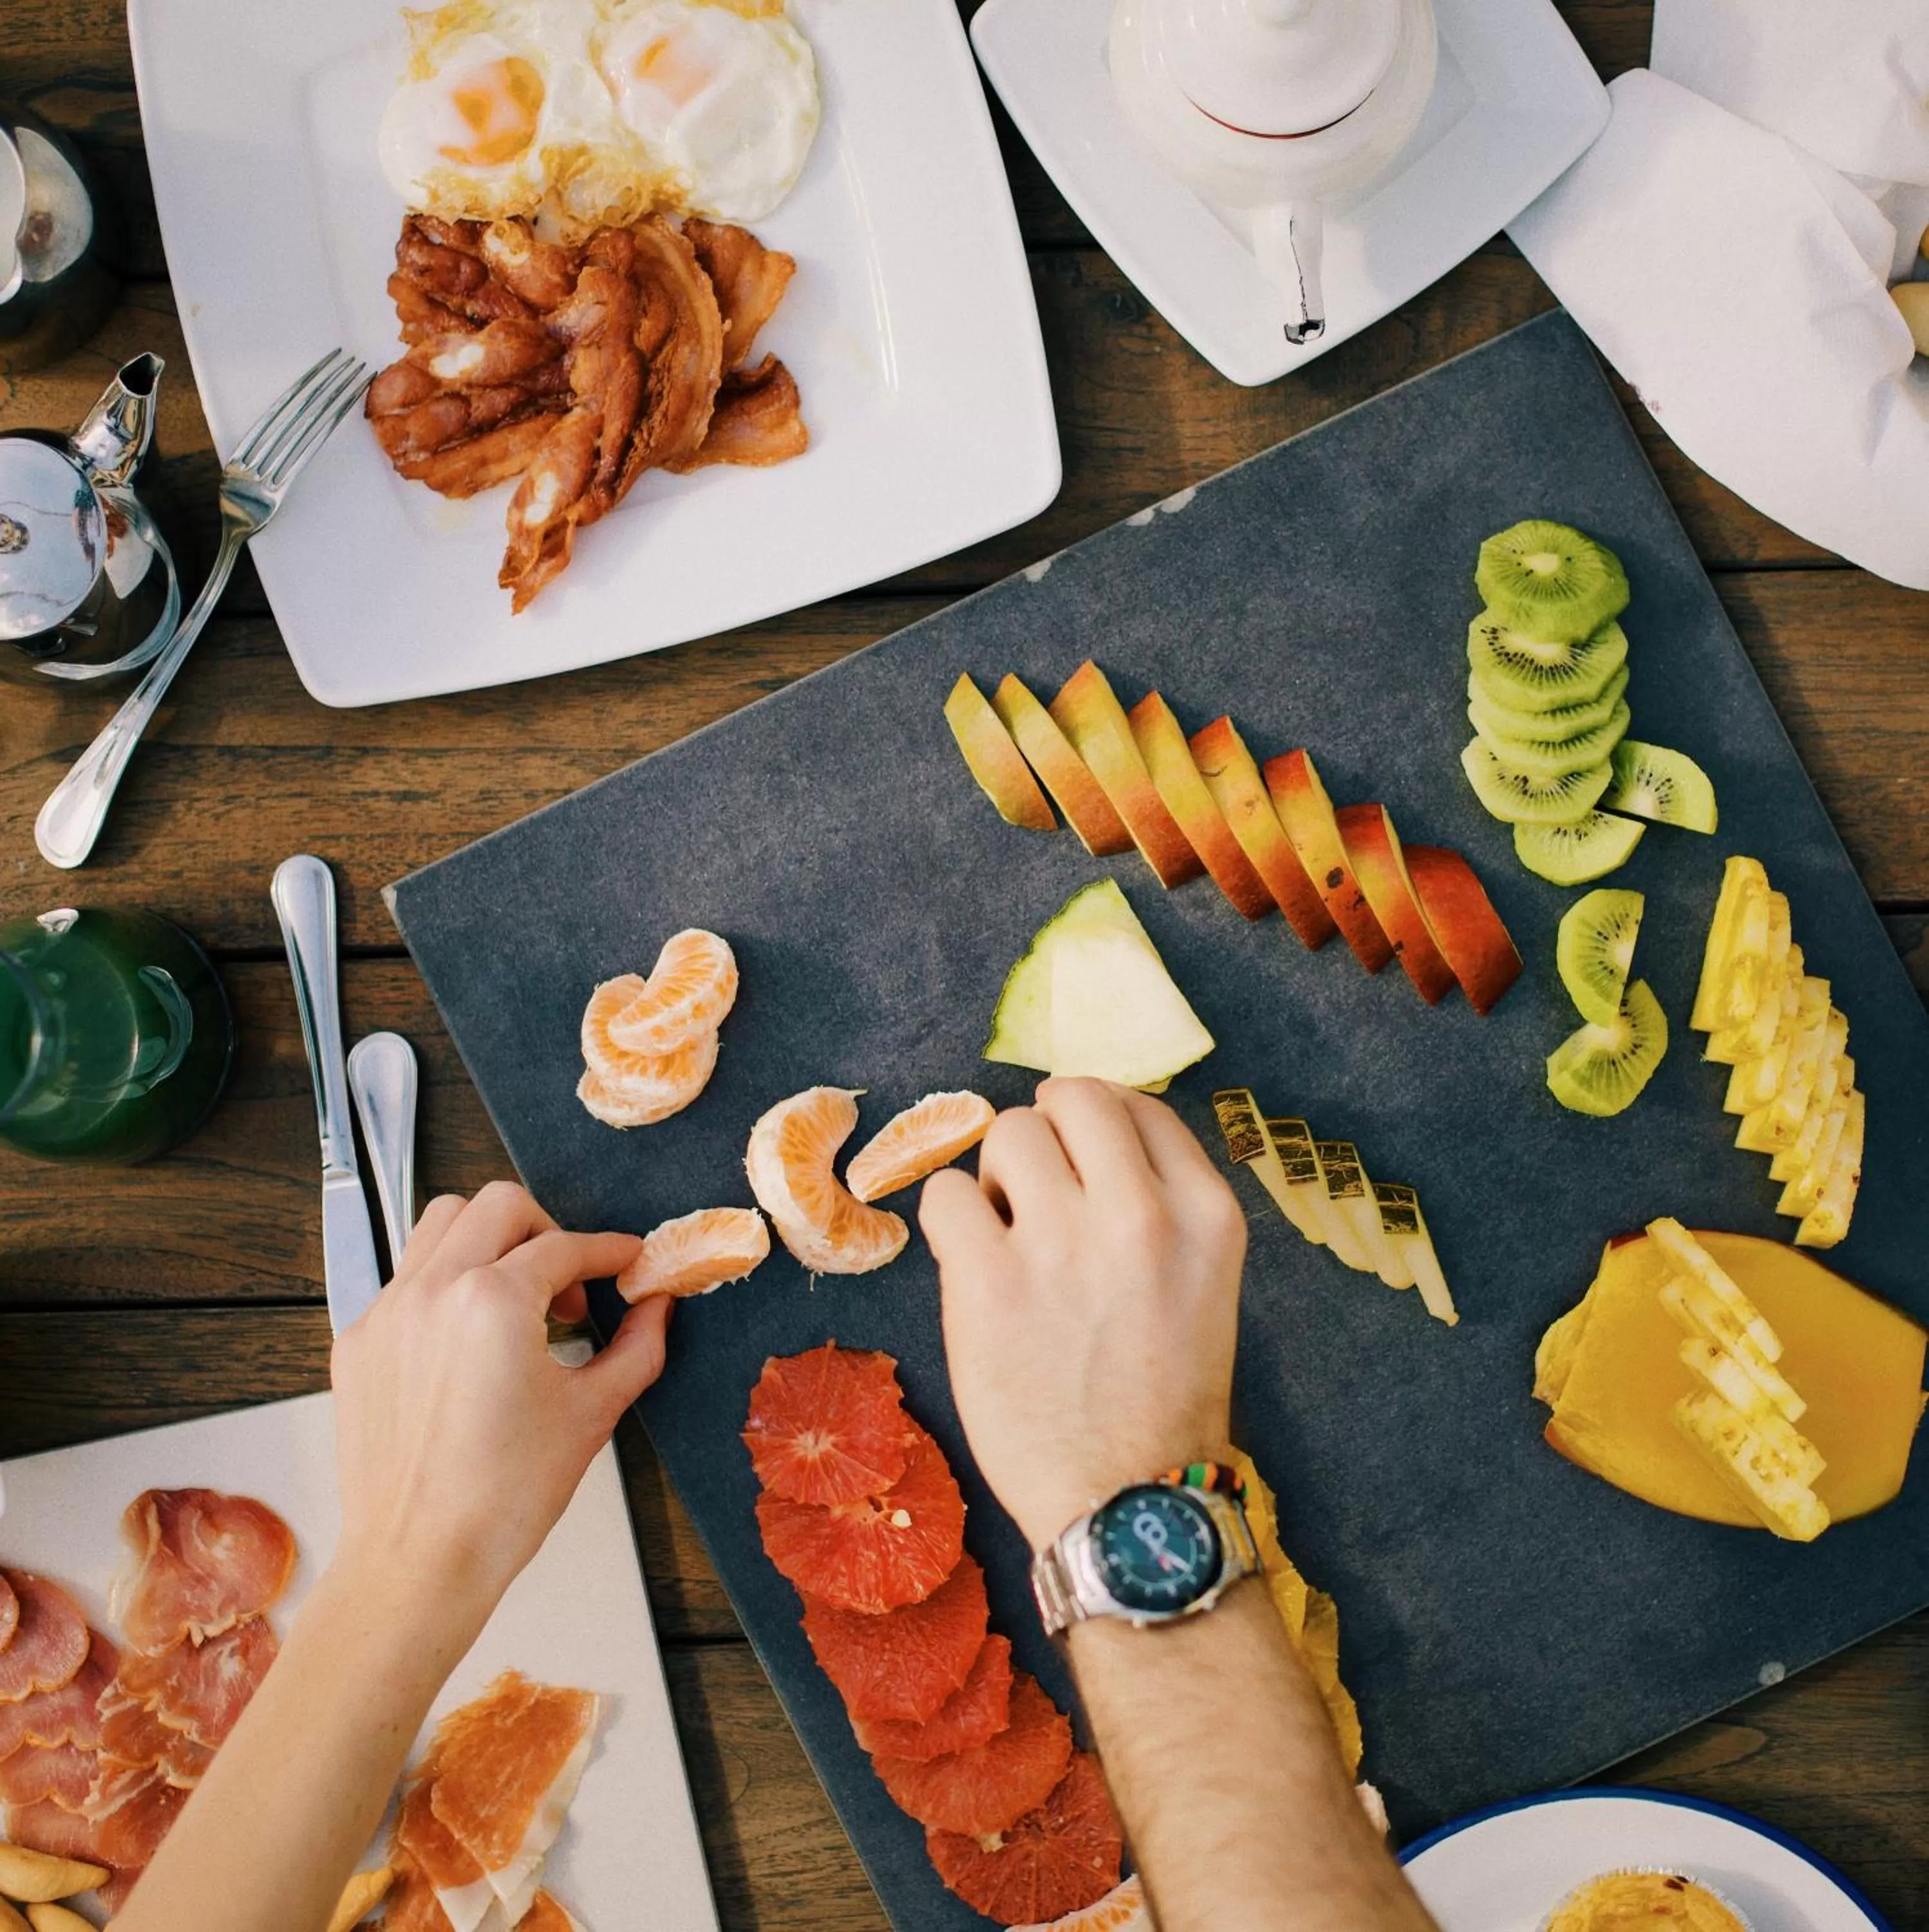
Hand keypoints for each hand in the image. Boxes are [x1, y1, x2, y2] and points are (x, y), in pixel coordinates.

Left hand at [329, 1182, 669, 1627]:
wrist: (419, 1563)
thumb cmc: (501, 1500)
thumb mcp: (591, 1414)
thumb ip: (635, 1348)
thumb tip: (656, 1309)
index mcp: (492, 1302)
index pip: (565, 1246)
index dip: (608, 1252)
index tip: (626, 1262)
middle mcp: (432, 1292)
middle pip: (498, 1207)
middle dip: (547, 1231)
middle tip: (571, 1281)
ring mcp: (386, 1314)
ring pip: (439, 1225)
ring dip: (488, 1241)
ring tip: (517, 1295)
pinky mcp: (357, 1344)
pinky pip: (404, 1280)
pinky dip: (444, 1285)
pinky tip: (470, 1337)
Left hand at [919, 1079, 1245, 1550]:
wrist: (1126, 1503)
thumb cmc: (1162, 1398)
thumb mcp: (1200, 1282)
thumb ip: (1158, 1204)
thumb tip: (1081, 1140)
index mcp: (1206, 1213)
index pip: (1138, 1105)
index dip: (1095, 1123)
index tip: (1078, 1156)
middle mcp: (1140, 1213)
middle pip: (1072, 1097)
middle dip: (1046, 1132)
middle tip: (1035, 1188)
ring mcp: (1061, 1244)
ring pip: (1006, 1134)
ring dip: (998, 1178)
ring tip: (1009, 1239)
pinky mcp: (987, 1281)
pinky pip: (944, 1194)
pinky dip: (951, 1221)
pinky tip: (973, 1266)